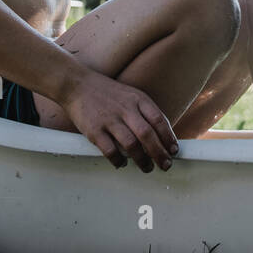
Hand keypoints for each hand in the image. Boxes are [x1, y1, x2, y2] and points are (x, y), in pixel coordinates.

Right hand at [60, 69, 177, 170]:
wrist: (78, 85)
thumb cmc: (108, 94)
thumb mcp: (132, 95)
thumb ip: (146, 112)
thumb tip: (162, 136)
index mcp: (138, 99)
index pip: (159, 120)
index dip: (169, 137)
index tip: (174, 150)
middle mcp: (126, 109)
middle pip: (148, 134)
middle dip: (159, 153)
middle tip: (166, 165)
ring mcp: (109, 119)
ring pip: (131, 144)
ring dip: (142, 160)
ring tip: (147, 168)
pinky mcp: (94, 130)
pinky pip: (110, 150)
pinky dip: (119, 160)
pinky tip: (122, 163)